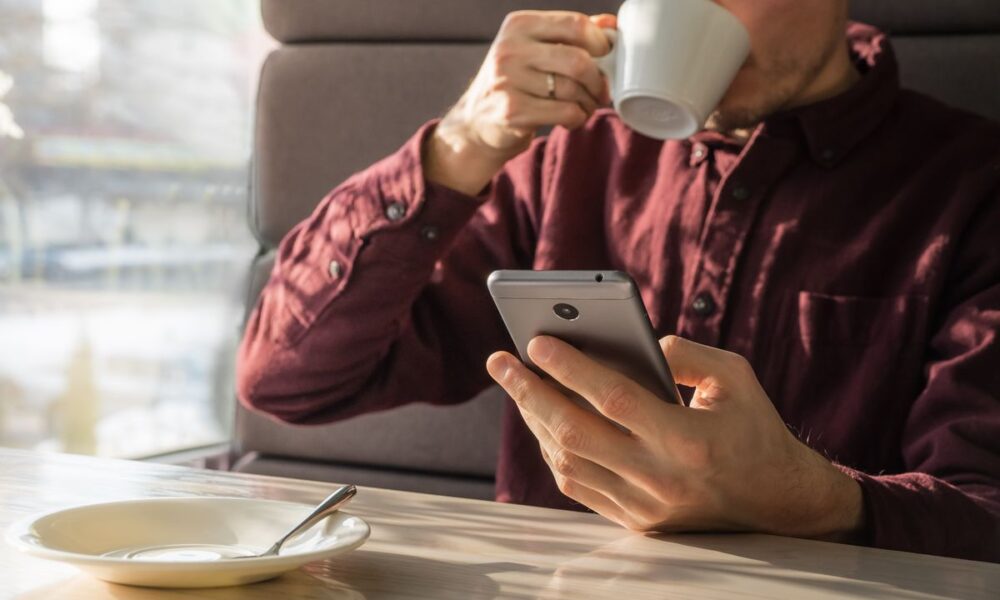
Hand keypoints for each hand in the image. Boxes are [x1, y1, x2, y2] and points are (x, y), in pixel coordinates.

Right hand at [425, 11, 615, 195]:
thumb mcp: (535, 49)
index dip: (600, 43)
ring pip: (573, 90)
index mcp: (519, 25)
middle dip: (597, 79)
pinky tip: (571, 119)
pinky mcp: (513, 111)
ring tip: (585, 106)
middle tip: (601, 90)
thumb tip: (610, 25)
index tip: (605, 57)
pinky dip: (577, 118)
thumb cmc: (514, 82)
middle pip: (577, 60)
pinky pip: (564, 112)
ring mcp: (509, 81)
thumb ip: (569, 34)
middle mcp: (510, 50)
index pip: (574, 24)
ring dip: (588, 102)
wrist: (477, 121)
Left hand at [485, 335, 864, 539]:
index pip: (613, 399)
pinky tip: (542, 422)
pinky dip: (553, 452)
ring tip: (516, 385)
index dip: (570, 368)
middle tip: (499, 361)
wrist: (780, 505)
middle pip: (574, 433)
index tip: (535, 341)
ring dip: (535, 421)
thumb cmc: (756, 430)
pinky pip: (578, 487)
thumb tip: (633, 342)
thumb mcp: (736, 377)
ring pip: (568, 464)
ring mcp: (644, 506)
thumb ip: (685, 353)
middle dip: (528, 393)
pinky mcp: (636, 523)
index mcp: (687, 439)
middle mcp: (660, 478)